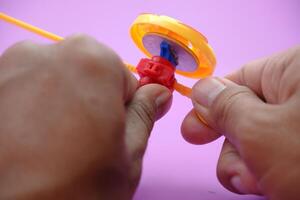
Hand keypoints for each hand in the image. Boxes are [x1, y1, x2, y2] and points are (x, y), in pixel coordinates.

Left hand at [0, 35, 171, 198]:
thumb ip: (145, 113)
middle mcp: (45, 52)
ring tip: (52, 142)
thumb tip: (158, 93)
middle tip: (83, 138)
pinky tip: (27, 140)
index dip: (121, 104)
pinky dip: (30, 108)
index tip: (112, 127)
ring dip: (60, 102)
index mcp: (91, 61)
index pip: (122, 77)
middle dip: (91, 98)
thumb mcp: (128, 152)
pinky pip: (23, 89)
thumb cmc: (76, 190)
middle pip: (85, 71)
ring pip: (53, 78)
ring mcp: (8, 67)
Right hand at [181, 46, 299, 199]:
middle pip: (245, 115)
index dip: (210, 106)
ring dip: (249, 167)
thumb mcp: (260, 131)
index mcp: (295, 71)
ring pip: (258, 141)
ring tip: (263, 184)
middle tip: (240, 172)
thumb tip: (201, 90)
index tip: (192, 131)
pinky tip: (274, 187)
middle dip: (234, 147)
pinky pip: (276, 156)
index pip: (238, 80)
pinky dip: (268, 175)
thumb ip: (224, 107)